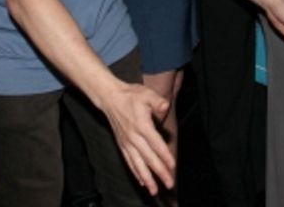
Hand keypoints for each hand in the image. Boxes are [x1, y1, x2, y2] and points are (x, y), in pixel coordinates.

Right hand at [92, 79, 174, 194]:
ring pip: (138, 164)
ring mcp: (127, 143)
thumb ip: (157, 101)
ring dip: (147, 178)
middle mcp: (134, 137)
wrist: (110, 98)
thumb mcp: (146, 94)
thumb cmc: (131, 95)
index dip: (164, 156)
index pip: (155, 144)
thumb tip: (165, 106)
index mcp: (142, 126)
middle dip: (160, 172)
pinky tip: (142, 182)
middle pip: (148, 158)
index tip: (172, 166)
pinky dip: (136, 173)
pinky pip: (130, 162)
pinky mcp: (122, 145)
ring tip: (155, 190)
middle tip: (170, 184)